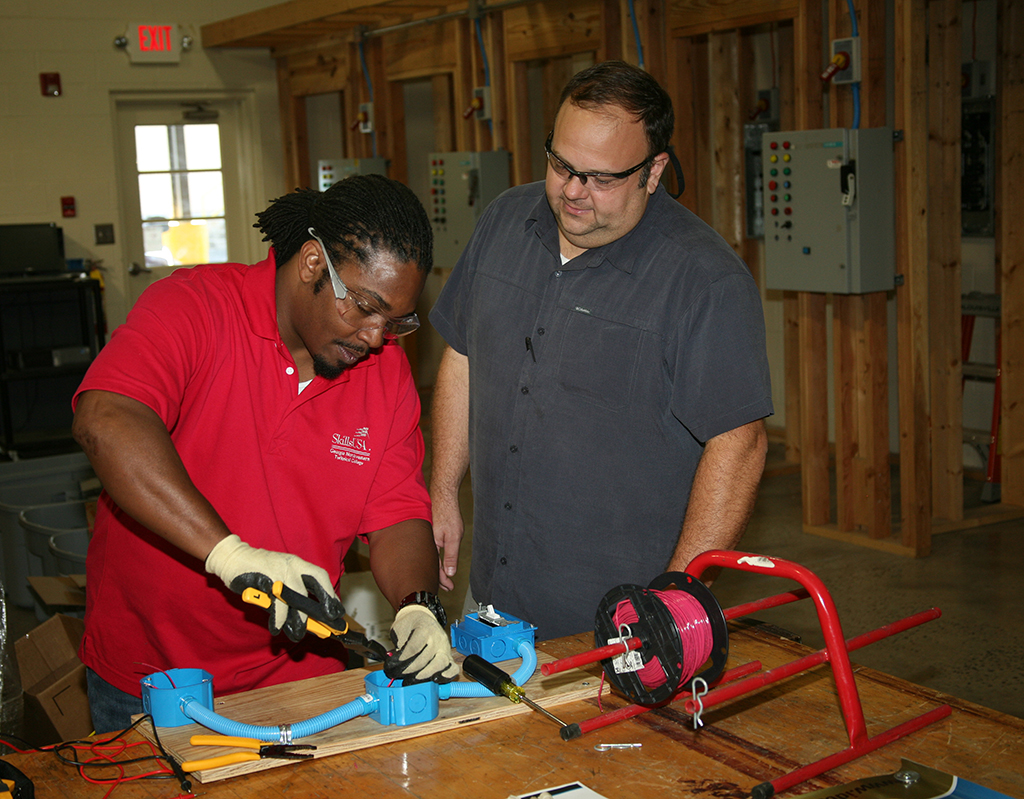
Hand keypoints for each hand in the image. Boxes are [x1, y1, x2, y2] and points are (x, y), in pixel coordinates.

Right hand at [205, 534, 344, 641]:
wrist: (232, 558)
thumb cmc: (258, 571)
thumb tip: (306, 618)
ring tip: (298, 633)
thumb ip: (291, 594)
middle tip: (328, 620)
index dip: (330, 592)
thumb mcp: (279, 579)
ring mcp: (279, 570)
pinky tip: (278, 627)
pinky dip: (278, 617)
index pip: (320, 576)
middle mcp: (292, 565)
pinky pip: (276, 602)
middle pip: (314, 581)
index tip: (336, 610)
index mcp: (297, 564)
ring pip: (296, 595)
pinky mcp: (265, 579)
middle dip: (325, 600)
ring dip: (298, 617)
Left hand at [383, 605, 457, 683]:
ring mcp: (445, 648)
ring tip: (415, 679)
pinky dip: (447, 676)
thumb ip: (399, 645)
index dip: (404, 658)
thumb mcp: (400, 629)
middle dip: (412, 669)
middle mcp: (438, 638)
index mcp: (425, 628)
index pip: (414, 647)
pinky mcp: (449, 657)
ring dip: (427, 674)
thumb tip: (395, 663)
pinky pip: (453, 668)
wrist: (421, 617)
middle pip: (426, 657)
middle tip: (401, 674)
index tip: (395, 664)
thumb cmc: (409, 624)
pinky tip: (437, 680)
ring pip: (441, 663)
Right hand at [431, 495, 463, 591]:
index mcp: (431, 546)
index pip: (436, 569)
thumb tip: (450, 573)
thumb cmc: (448, 514)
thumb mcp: (454, 537)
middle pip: (431, 565)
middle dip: (438, 577)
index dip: (443, 580)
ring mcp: (427, 537)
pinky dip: (435, 557)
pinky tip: (438, 559)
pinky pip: (430, 549)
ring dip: (437, 568)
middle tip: (446, 587)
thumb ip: (451, 555)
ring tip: (443, 577)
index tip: (449, 588)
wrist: (443, 495)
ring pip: (430, 557)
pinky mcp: (429, 532)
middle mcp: (426, 544)